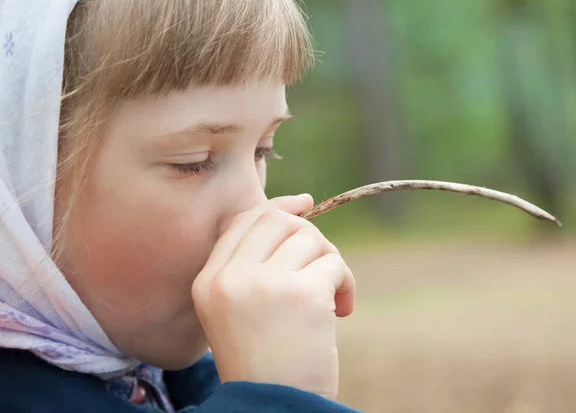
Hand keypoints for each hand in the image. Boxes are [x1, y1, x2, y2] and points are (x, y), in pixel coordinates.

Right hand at [191, 194, 354, 399]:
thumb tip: (300, 205)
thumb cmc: (264, 362)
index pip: (244, 221)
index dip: (278, 207)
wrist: (274, 410)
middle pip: (278, 221)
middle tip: (322, 268)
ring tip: (333, 299)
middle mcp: (229, 277)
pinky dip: (345, 284)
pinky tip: (341, 312)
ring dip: (330, 264)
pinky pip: (334, 264)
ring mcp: (264, 284)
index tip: (305, 203)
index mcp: (208, 281)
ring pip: (310, 239)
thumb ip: (256, 262)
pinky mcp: (302, 295)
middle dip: (309, 236)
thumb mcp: (239, 310)